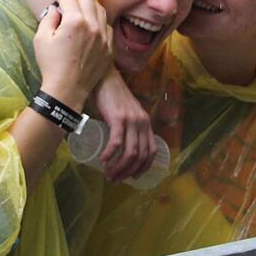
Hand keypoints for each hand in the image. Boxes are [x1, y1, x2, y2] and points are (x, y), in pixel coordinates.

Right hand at [32, 0, 112, 110]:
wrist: (66, 90)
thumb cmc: (51, 65)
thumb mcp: (41, 39)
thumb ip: (48, 19)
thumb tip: (55, 9)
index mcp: (75, 21)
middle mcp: (93, 25)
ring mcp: (103, 37)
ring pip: (101, 12)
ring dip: (93, 2)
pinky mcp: (108, 49)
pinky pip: (108, 27)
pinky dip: (101, 19)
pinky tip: (96, 19)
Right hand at [90, 67, 156, 181]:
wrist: (104, 77)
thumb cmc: (111, 96)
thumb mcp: (125, 113)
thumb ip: (127, 125)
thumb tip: (119, 146)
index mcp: (145, 123)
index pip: (151, 151)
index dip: (143, 167)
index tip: (133, 177)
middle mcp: (142, 122)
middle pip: (141, 156)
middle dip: (128, 172)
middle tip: (115, 179)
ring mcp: (131, 120)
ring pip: (130, 152)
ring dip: (119, 168)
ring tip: (108, 174)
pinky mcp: (118, 118)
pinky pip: (117, 142)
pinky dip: (110, 154)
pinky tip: (103, 160)